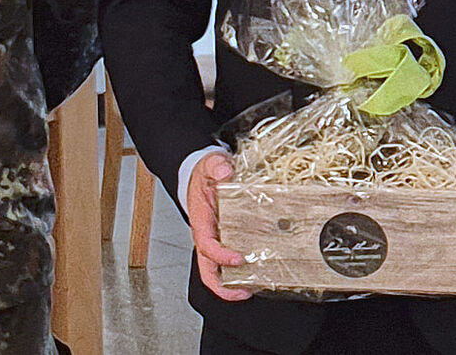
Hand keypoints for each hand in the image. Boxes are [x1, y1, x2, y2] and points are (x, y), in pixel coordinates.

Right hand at [185, 151, 250, 300]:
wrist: (199, 174)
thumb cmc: (203, 174)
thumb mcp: (209, 164)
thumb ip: (216, 166)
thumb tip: (224, 172)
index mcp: (201, 222)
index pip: (207, 246)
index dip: (222, 256)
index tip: (238, 258)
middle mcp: (206, 236)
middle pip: (208, 270)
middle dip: (224, 286)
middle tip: (245, 291)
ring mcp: (214, 240)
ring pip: (217, 270)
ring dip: (232, 284)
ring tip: (254, 288)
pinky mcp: (223, 240)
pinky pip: (227, 262)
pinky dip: (239, 271)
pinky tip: (256, 272)